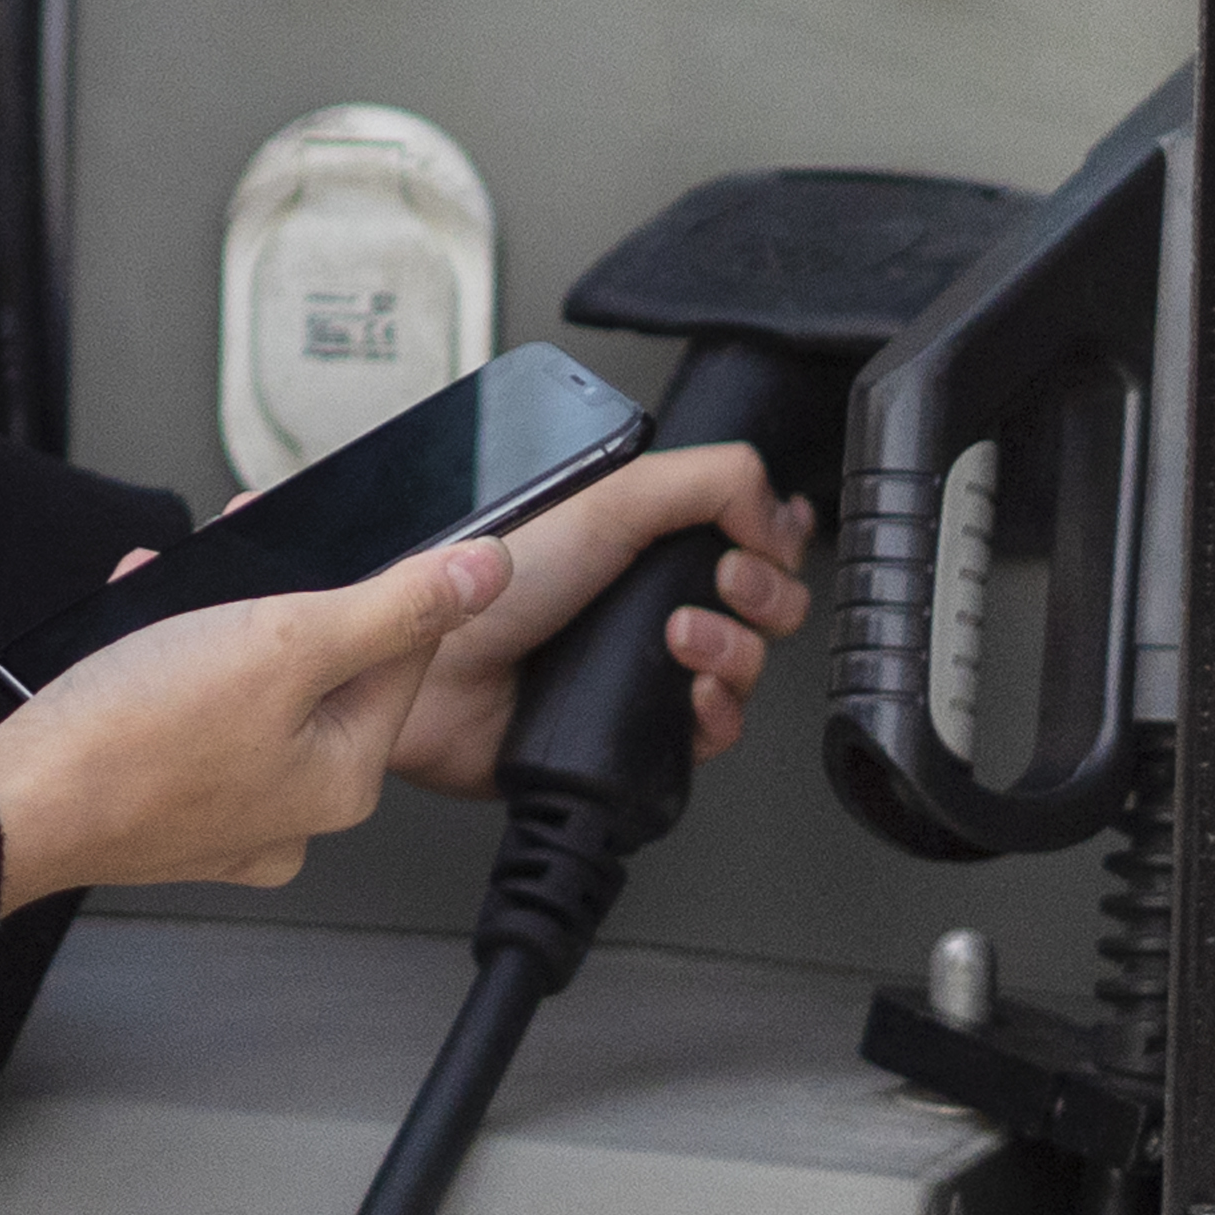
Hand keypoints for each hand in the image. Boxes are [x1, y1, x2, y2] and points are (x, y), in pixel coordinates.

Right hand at [0, 543, 506, 910]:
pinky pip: (192, 720)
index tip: (335, 539)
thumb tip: (486, 575)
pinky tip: (136, 636)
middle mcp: (297, 810)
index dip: (371, 580)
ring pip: (251, 690)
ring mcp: (228, 818)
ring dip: (218, 625)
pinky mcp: (167, 810)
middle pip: (323, 671)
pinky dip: (168, 667)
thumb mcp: (283, 641)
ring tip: (176, 596)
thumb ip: (393, 606)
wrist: (16, 804)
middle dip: (278, 598)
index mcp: (344, 777)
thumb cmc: (134, 737)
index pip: (402, 654)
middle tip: (237, 564)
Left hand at [369, 439, 813, 803]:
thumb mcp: (608, 498)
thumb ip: (707, 481)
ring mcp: (643, 668)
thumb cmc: (490, 583)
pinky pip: (712, 734)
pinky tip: (691, 695)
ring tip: (683, 639)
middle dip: (764, 593)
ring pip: (745, 669)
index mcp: (644, 538)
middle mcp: (648, 601)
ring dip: (736, 652)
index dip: (772, 540)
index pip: (745, 534)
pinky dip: (717, 715)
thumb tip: (779, 508)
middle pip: (762, 604)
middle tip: (728, 584)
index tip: (763, 540)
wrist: (435, 671)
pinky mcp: (633, 731)